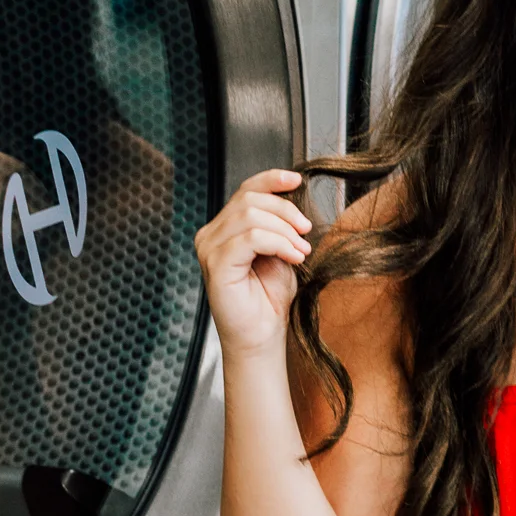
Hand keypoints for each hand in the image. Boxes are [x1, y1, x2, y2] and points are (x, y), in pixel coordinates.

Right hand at [194, 169, 312, 358]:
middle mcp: (210, 235)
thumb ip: (279, 223)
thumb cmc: (270, 297)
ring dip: (285, 231)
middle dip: (286, 211)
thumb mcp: (281, 249)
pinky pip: (251, 238)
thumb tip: (294, 194)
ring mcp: (209, 249)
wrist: (263, 335)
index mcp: (224, 228)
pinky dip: (279, 243)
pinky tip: (293, 257)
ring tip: (302, 251)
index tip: (297, 180)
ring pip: (251, 216)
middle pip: (250, 199)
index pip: (245, 190)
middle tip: (306, 233)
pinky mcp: (216, 264)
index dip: (271, 179)